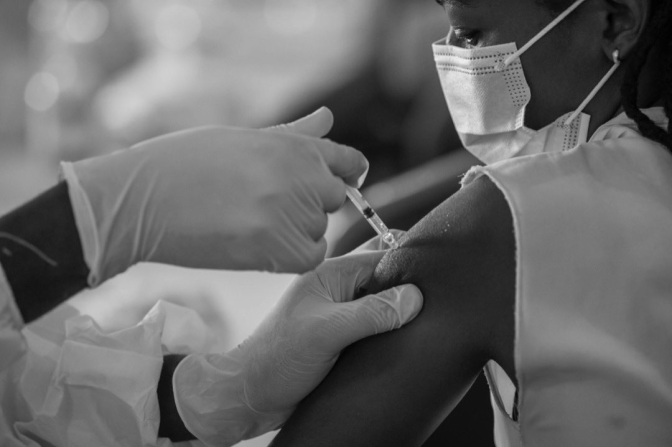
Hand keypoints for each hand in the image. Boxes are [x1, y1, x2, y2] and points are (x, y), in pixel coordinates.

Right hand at [61, 108, 367, 284]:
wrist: (141, 200)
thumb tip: (329, 117)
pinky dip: (292, 255)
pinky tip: (258, 244)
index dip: (345, 174)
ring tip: (248, 220)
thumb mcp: (243, 137)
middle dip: (310, 201)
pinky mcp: (281, 250)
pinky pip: (310, 256)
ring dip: (296, 229)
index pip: (349, 162)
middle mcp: (303, 177)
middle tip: (264, 204)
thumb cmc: (186, 162)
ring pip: (318, 228)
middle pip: (334, 197)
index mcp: (296, 145)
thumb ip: (294, 133)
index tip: (337, 183)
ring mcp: (294, 214)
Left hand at [171, 234, 422, 445]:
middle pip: (385, 279)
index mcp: (331, 275)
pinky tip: (405, 341)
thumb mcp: (326, 332)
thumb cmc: (277, 358)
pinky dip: (391, 331)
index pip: (380, 257)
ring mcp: (341, 314)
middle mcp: (338, 290)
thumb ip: (370, 314)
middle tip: (437, 302)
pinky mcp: (343, 337)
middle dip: (409, 288)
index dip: (409, 264)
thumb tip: (414, 298)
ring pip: (383, 304)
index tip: (437, 276)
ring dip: (401, 312)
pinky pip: (376, 327)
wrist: (251, 394)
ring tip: (427, 322)